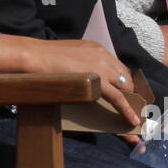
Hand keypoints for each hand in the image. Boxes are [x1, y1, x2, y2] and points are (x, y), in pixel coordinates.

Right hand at [0, 34, 141, 130]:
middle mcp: (103, 55)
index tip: (123, 91)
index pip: (117, 66)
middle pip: (124, 76)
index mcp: (96, 48)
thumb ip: (81, 62)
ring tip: (134, 114)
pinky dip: (127, 110)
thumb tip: (82, 74)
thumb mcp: (68, 55)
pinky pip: (118, 97)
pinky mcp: (97, 80)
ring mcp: (101, 66)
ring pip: (124, 86)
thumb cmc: (43, 57)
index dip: (121, 80)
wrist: (34, 56)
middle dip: (129, 91)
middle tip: (130, 104)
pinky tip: (132, 120)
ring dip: (130, 100)